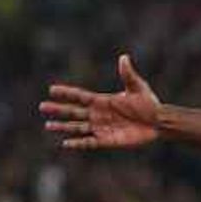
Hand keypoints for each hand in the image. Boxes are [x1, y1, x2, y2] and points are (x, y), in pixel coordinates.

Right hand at [40, 54, 162, 150]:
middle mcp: (98, 114)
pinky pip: (89, 143)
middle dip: (58, 110)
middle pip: (74, 111)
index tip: (51, 90)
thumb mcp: (137, 87)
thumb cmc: (148, 103)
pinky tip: (65, 144)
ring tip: (48, 126)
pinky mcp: (107, 140)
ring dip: (63, 127)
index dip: (66, 93)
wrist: (158, 122)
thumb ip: (128, 74)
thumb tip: (123, 58)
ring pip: (77, 127)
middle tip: (42, 107)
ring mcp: (101, 128)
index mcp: (102, 101)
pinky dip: (78, 143)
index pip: (80, 96)